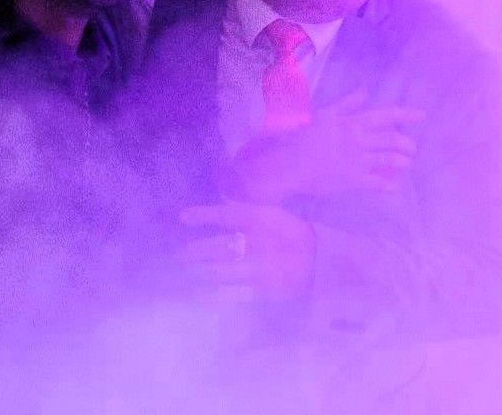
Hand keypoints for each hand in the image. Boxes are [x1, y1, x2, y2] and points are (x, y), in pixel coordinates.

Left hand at [177, 203, 315, 299]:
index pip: (227, 215)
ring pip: (223, 269)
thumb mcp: (273, 216)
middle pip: (219, 246)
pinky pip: (235, 292)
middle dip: (195, 252)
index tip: (183, 217)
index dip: (204, 216)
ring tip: (185, 274)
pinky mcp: (265, 289)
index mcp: (263, 219)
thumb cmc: (292, 234)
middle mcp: (260, 242)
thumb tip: (218, 208)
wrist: (323, 261)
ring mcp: (262, 267)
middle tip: (178, 257)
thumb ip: (245, 213)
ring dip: (201, 272)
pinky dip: (216, 293)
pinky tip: (201, 294)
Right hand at [226, 90, 424, 203]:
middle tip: (411, 148)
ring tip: (406, 164)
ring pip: (389, 160)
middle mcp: (358, 140)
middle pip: (392, 140)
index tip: (422, 115)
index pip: (385, 116)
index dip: (406, 115)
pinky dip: (388, 186)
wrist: (287, 164)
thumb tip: (365, 90)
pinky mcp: (351, 180)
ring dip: (402, 162)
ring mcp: (356, 161)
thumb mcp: (324, 114)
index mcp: (352, 122)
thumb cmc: (302, 137)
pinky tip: (393, 188)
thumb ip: (346, 103)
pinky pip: (377, 183)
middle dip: (407, 144)